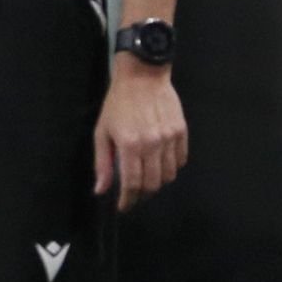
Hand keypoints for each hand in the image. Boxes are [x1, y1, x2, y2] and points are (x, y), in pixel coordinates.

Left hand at [93, 58, 187, 211]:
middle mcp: (152, 144)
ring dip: (157, 181)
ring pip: (168, 175)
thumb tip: (101, 190)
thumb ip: (102, 163)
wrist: (142, 75)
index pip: (133, 184)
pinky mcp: (181, 131)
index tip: (124, 206)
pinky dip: (171, 167)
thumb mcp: (102, 131)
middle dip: (142, 193)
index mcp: (129, 145)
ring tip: (147, 175)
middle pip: (152, 183)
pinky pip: (180, 160)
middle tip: (134, 191)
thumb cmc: (118, 103)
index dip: (128, 200)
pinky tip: (161, 161)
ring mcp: (169, 138)